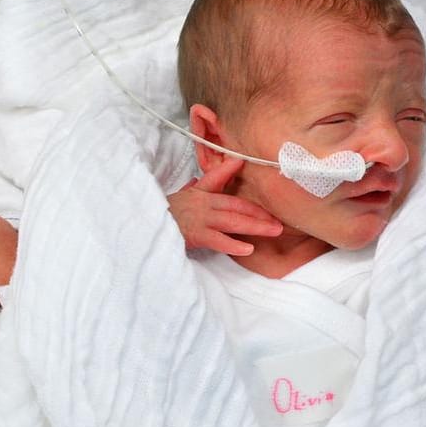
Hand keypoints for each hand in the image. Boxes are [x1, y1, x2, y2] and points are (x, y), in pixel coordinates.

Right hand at [166, 156, 282, 255]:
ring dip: (255, 226)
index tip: (260, 184)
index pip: (227, 190)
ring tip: (274, 231)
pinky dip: (233, 245)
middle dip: (260, 214)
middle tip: (280, 222)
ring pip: (233, 221)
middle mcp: (204, 204)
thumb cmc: (164, 212)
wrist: (145, 224)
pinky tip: (248, 249)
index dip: (243, 186)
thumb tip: (202, 177)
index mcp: (202, 194)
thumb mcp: (183, 194)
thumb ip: (199, 186)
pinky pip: (218, 241)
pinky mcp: (195, 235)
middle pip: (237, 207)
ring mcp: (200, 219)